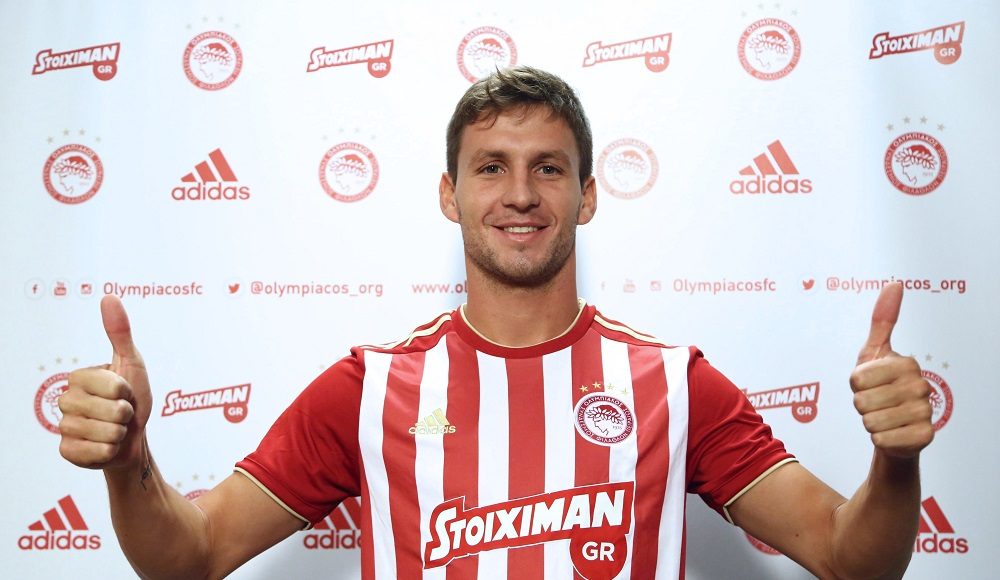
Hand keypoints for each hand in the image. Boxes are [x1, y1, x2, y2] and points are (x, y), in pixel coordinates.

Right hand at [58, 295, 152, 469]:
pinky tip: (107, 446)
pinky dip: (111, 451)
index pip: (114, 386)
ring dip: (121, 433)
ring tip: (116, 428)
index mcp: (78, 377)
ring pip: (107, 433)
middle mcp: (66, 401)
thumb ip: (120, 332)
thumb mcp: (131, 363)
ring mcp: (64, 427)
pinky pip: (98, 453)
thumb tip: (109, 297)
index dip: (128, 391)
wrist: (133, 438)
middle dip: (127, 414)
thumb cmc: (133, 398)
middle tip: (123, 413)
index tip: (125, 392)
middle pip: (111, 410)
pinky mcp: (68, 452)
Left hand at [849, 282, 933, 458]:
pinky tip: (892, 432)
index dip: (856, 385)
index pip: (857, 379)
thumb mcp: (875, 351)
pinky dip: (879, 439)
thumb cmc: (881, 385)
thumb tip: (894, 284)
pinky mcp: (923, 436)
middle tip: (876, 402)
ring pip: (869, 421)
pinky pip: (881, 439)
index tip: (870, 383)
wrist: (896, 425)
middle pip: (861, 401)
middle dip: (861, 405)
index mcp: (906, 364)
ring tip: (883, 416)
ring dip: (869, 422)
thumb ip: (882, 319)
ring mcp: (924, 412)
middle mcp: (919, 386)